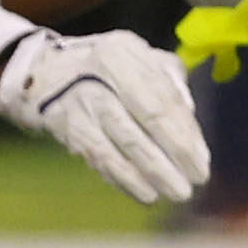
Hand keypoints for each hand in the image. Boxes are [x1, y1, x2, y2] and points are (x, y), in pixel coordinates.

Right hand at [0, 28, 208, 204]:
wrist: (45, 72)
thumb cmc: (108, 65)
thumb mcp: (137, 54)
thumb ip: (168, 78)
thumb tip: (189, 118)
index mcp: (121, 55)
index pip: (160, 100)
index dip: (184, 134)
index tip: (202, 159)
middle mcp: (96, 79)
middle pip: (140, 126)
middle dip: (172, 158)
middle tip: (195, 182)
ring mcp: (78, 106)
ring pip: (118, 148)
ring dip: (150, 175)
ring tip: (175, 193)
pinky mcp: (67, 130)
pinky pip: (99, 159)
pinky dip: (124, 179)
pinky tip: (145, 193)